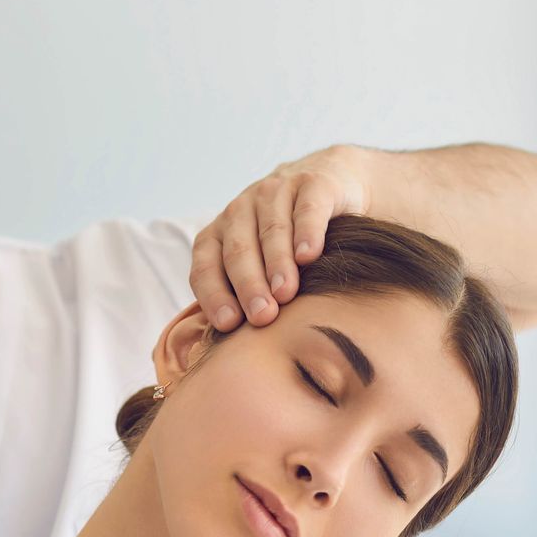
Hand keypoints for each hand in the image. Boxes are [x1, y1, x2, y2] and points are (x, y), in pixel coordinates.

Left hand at [189, 144, 372, 331]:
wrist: (330, 186)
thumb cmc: (289, 244)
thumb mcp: (262, 266)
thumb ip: (246, 298)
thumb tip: (238, 353)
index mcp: (220, 233)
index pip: (206, 265)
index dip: (214, 293)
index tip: (228, 324)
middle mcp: (241, 209)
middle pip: (238, 250)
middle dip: (248, 285)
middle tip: (262, 316)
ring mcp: (275, 192)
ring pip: (271, 230)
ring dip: (277, 263)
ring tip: (285, 293)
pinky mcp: (312, 183)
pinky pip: (306, 209)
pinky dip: (306, 232)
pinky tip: (309, 256)